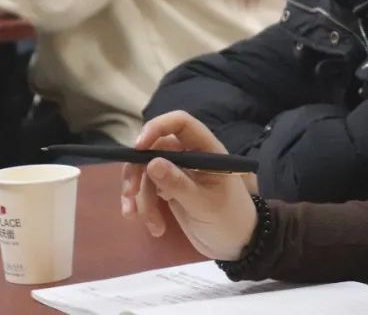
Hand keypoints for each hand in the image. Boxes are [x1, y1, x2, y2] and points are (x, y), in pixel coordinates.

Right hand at [120, 111, 257, 261]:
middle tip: (131, 194)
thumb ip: (178, 183)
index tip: (137, 148)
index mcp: (207, 150)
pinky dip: (144, 206)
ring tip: (151, 224)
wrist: (236, 243)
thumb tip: (151, 162)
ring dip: (141, 197)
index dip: (157, 127)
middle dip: (138, 170)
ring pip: (146, 172)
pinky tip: (155, 227)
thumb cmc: (229, 219)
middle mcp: (191, 155)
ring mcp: (179, 172)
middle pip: (155, 147)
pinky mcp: (170, 189)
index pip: (181, 123)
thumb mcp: (204, 204)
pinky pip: (147, 189)